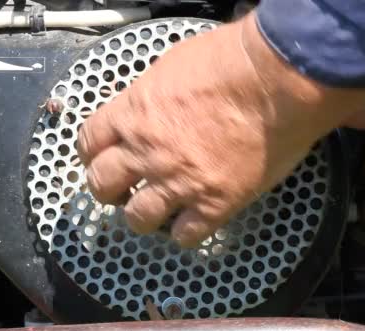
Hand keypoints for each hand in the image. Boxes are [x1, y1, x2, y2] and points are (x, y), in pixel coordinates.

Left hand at [78, 12, 364, 245]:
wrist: (275, 80)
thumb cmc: (231, 60)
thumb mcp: (173, 64)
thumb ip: (152, 94)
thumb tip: (150, 106)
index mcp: (134, 113)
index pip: (89, 142)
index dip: (93, 155)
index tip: (103, 159)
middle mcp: (146, 151)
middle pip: (102, 185)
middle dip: (109, 190)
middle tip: (124, 190)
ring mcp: (178, 180)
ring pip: (138, 218)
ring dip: (144, 216)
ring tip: (159, 212)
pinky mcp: (214, 203)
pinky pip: (186, 235)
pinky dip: (187, 232)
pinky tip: (195, 222)